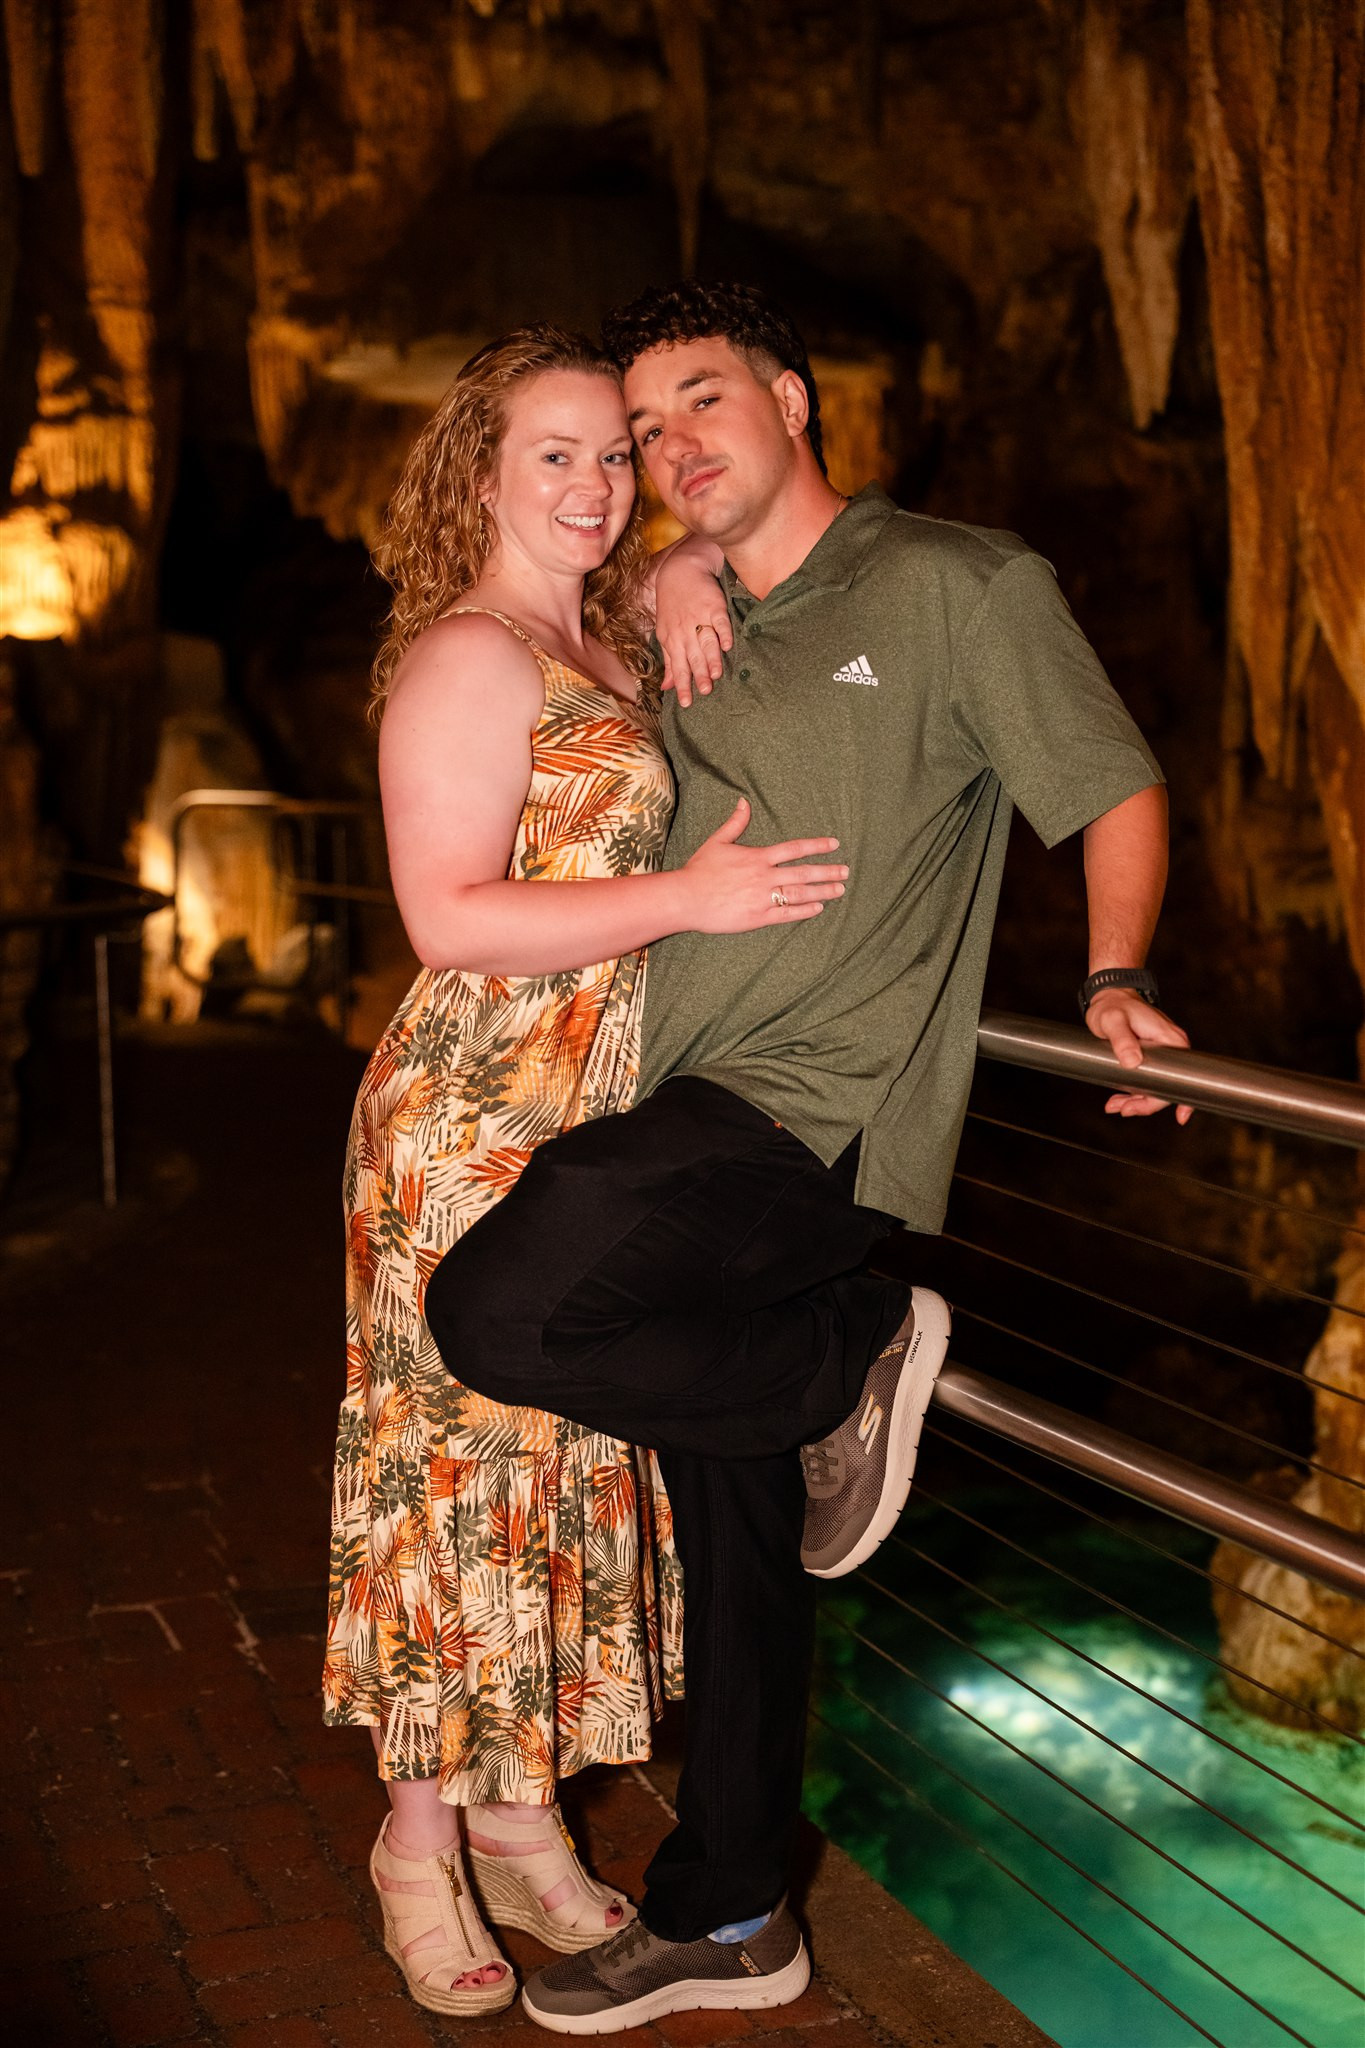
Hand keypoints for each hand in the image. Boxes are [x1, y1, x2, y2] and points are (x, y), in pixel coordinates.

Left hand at [654, 541, 732, 707]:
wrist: (681, 570)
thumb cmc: (673, 605)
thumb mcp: (665, 632)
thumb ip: (670, 660)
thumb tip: (667, 687)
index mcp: (671, 638)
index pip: (677, 666)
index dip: (682, 685)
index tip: (687, 703)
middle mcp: (684, 630)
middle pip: (692, 656)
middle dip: (698, 674)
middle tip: (706, 691)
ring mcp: (699, 617)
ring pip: (705, 641)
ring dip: (711, 657)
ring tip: (717, 674)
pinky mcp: (713, 605)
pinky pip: (720, 621)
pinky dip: (724, 633)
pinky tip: (728, 646)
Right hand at [680, 798, 847, 932]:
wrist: (686, 898)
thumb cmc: (700, 870)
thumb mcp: (717, 842)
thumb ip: (735, 823)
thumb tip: (745, 802)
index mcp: (758, 857)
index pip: (794, 849)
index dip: (816, 846)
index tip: (834, 844)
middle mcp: (764, 877)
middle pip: (803, 873)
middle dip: (827, 871)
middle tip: (846, 871)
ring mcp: (763, 898)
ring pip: (799, 893)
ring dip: (822, 892)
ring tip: (839, 890)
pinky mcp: (757, 918)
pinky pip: (786, 914)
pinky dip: (804, 911)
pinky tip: (818, 908)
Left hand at [1085, 990, 1192, 1122]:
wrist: (1108, 996)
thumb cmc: (1112, 1006)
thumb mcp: (1113, 1021)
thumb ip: (1122, 1040)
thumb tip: (1133, 1062)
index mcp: (1171, 1039)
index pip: (1184, 1076)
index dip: (1183, 1098)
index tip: (1181, 1117)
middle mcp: (1171, 1048)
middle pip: (1168, 1086)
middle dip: (1146, 1103)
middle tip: (1122, 1109)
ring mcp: (1162, 1054)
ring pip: (1155, 1087)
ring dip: (1136, 1101)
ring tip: (1113, 1105)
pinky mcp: (1151, 1057)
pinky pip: (1147, 1081)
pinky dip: (1132, 1093)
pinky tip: (1117, 1099)